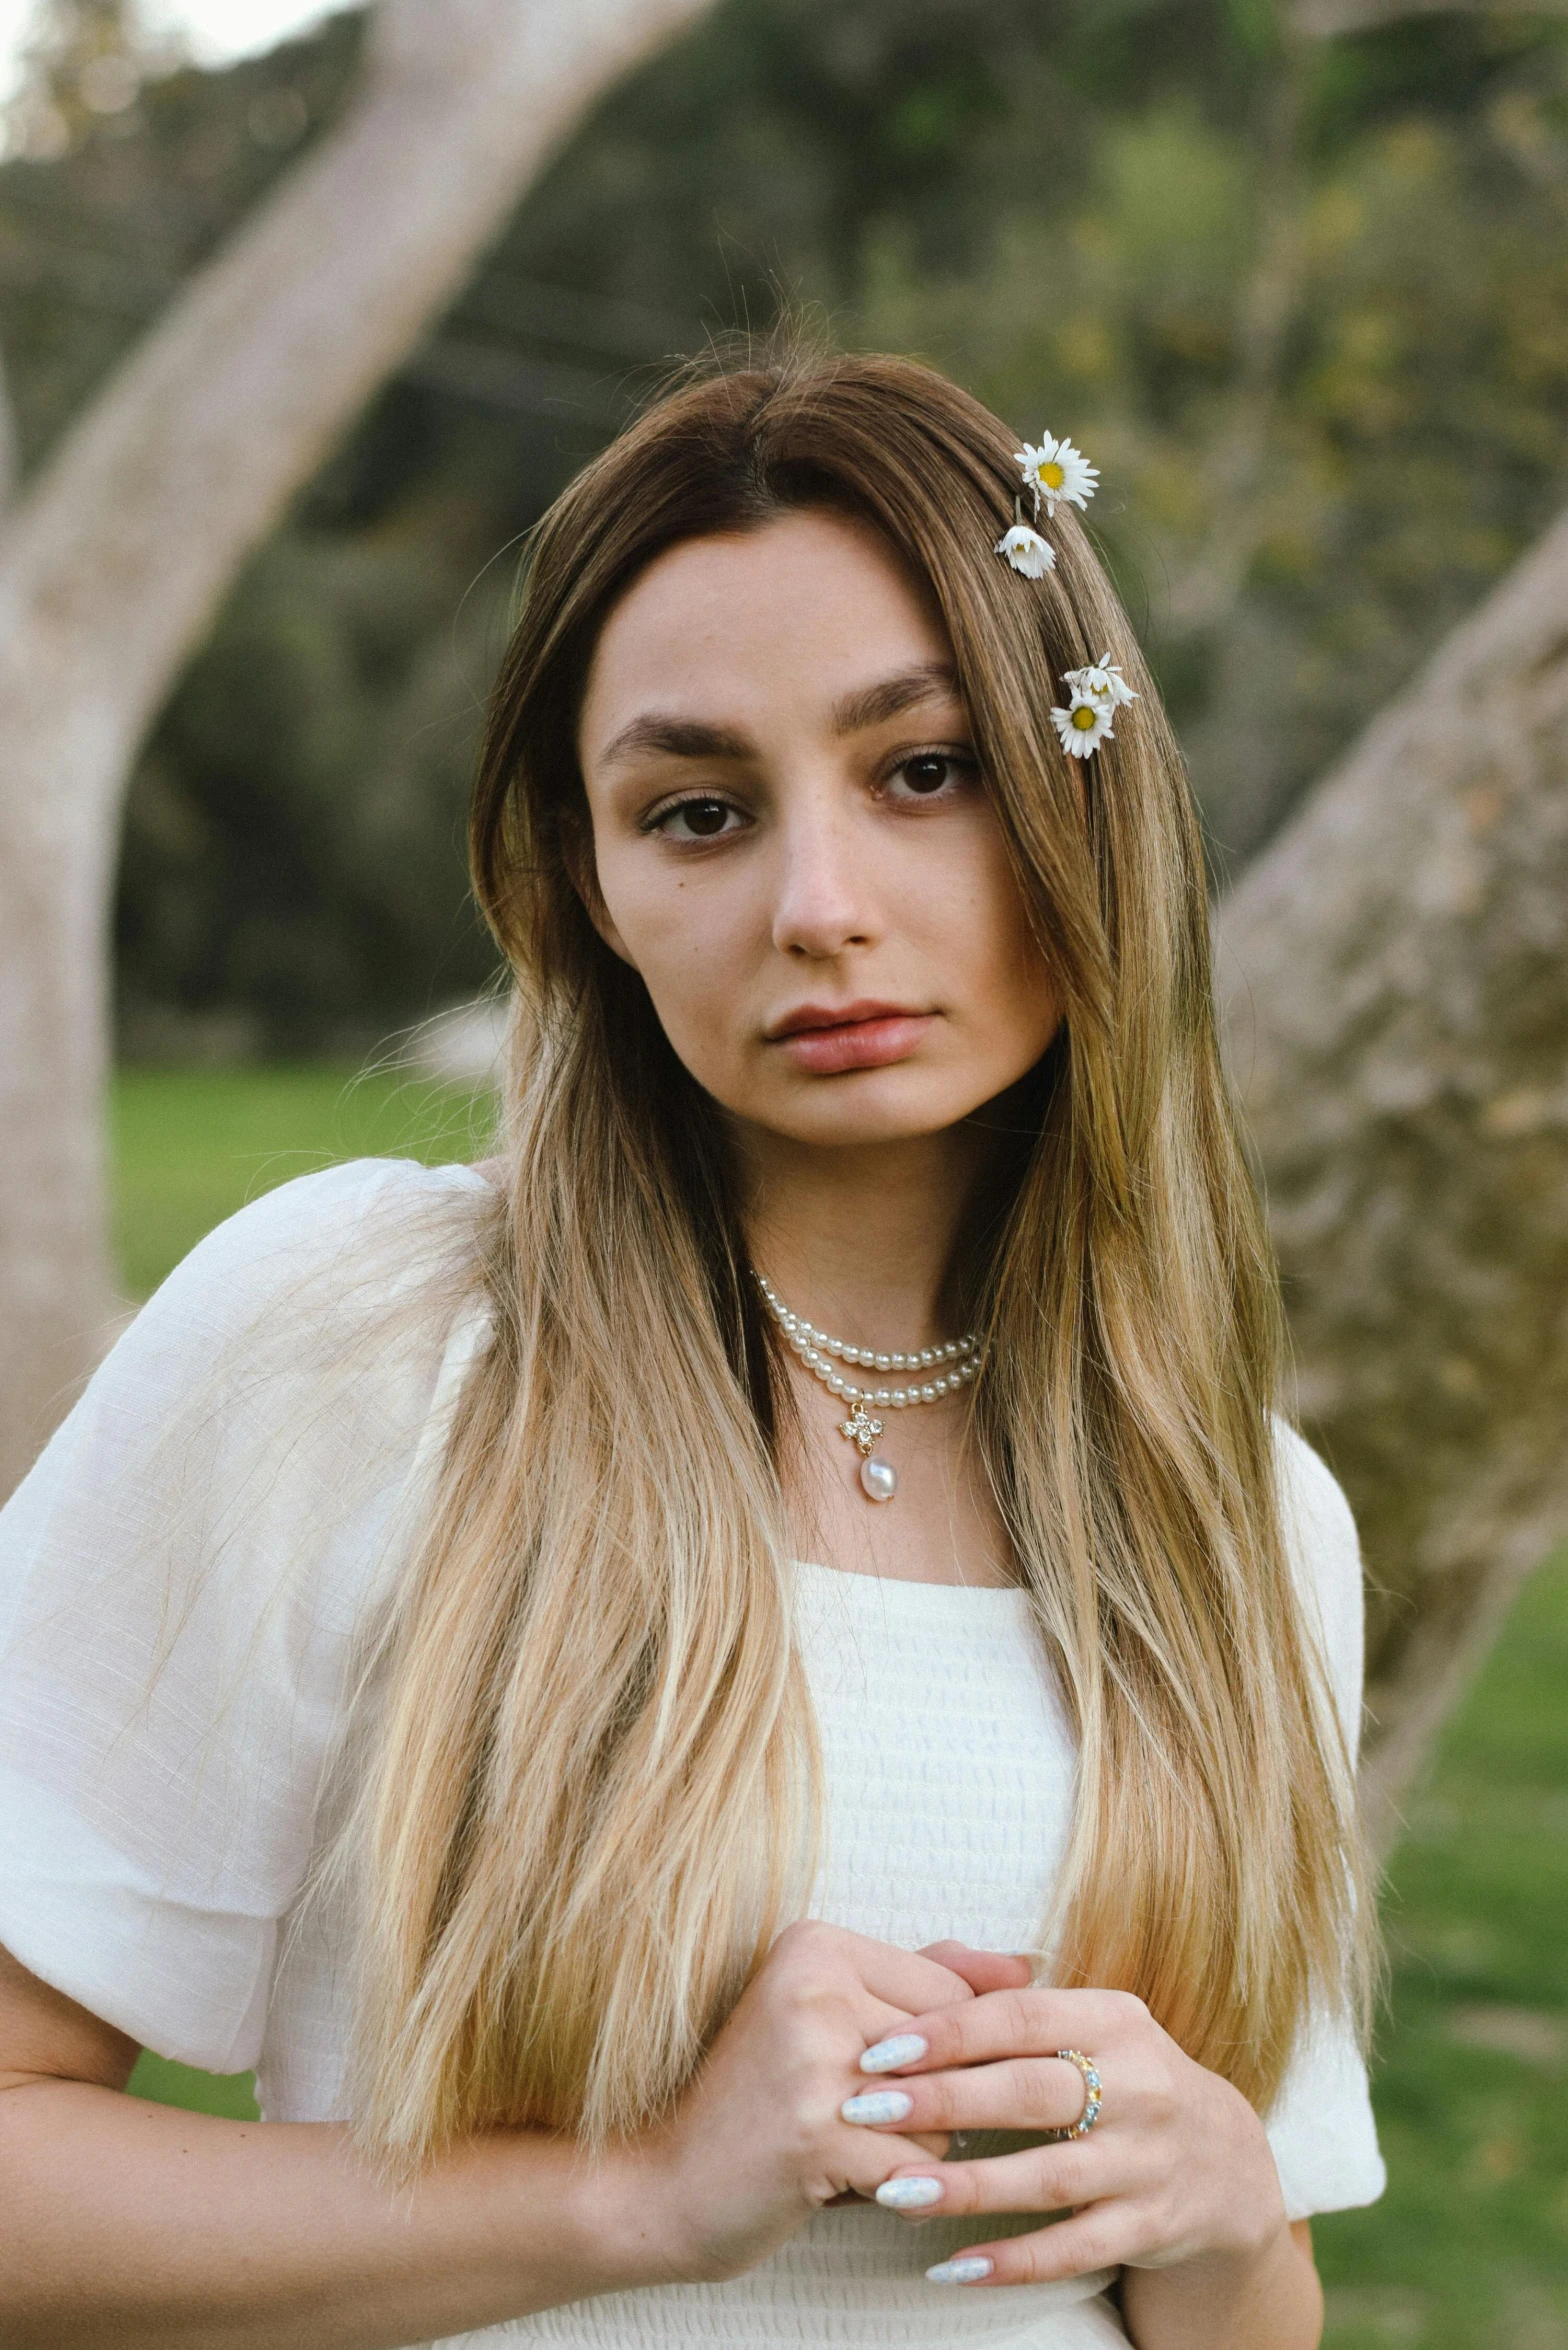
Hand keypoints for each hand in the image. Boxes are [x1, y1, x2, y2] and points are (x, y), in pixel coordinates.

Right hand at [631, 1921, 977, 2283]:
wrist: (666, 2182)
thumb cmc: (761, 2100)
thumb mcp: (829, 2015)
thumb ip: (925, 1979)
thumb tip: (1026, 1966)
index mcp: (816, 1943)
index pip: (951, 1989)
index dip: (942, 2052)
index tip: (877, 2074)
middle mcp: (813, 1985)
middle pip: (953, 2048)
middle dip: (927, 2101)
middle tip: (849, 2115)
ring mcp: (814, 2057)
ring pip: (944, 2110)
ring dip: (911, 2147)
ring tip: (838, 2143)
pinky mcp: (817, 2131)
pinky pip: (919, 2165)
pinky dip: (893, 2187)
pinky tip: (836, 2179)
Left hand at [840, 1983, 1289, 2289]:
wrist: (1226, 2161)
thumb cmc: (1121, 2078)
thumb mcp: (1088, 2025)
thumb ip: (1011, 2001)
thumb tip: (926, 1964)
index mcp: (1114, 2018)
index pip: (1021, 2017)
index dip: (948, 2031)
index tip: (877, 2048)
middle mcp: (1140, 2083)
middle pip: (1030, 2091)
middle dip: (942, 2100)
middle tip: (864, 2110)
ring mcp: (1149, 2159)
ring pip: (1047, 2176)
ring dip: (965, 2185)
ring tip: (891, 2191)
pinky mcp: (1152, 2226)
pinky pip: (1073, 2248)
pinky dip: (1011, 2260)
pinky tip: (950, 2267)